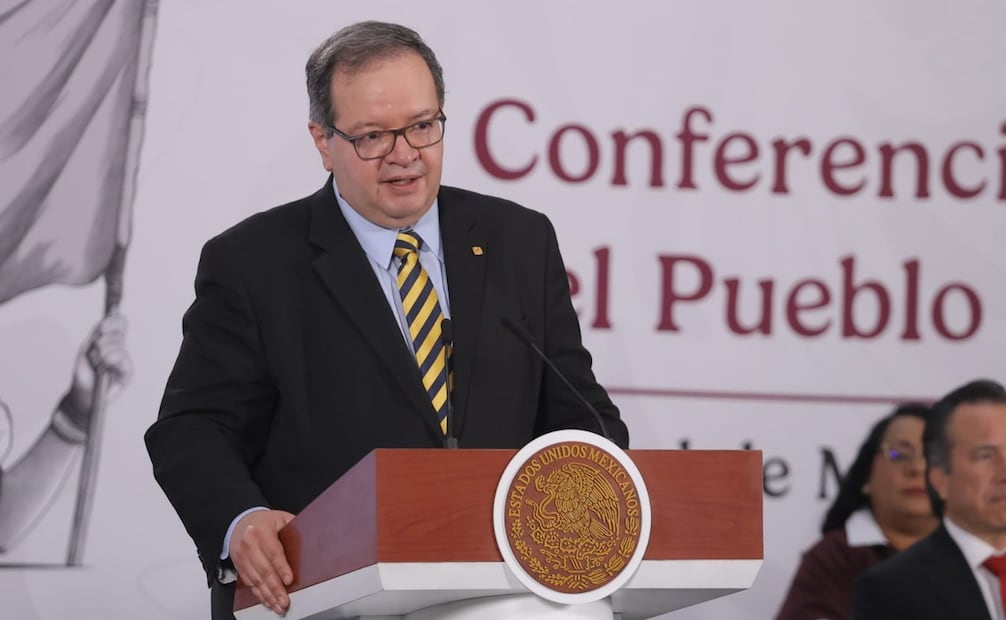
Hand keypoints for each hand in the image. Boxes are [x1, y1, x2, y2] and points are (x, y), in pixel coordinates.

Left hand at [63, 312, 132, 429]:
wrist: (82, 395)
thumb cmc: (84, 373)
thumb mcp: (86, 349)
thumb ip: (96, 334)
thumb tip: (105, 321)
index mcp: (112, 340)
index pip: (121, 322)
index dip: (113, 321)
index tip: (101, 327)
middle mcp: (121, 349)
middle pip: (119, 332)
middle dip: (102, 340)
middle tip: (94, 352)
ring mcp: (125, 360)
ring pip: (119, 344)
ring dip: (102, 352)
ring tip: (96, 363)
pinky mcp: (128, 372)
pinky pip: (121, 357)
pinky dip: (109, 359)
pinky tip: (102, 367)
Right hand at [230, 509, 296, 613]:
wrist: (241, 522)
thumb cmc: (264, 521)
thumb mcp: (280, 518)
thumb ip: (293, 528)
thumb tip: (313, 539)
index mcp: (261, 530)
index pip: (273, 552)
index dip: (282, 568)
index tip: (289, 580)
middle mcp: (249, 544)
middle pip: (264, 569)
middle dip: (275, 588)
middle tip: (285, 600)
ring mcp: (242, 556)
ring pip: (256, 579)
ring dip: (268, 595)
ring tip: (278, 604)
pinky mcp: (239, 566)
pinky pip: (249, 583)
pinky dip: (259, 594)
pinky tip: (267, 600)